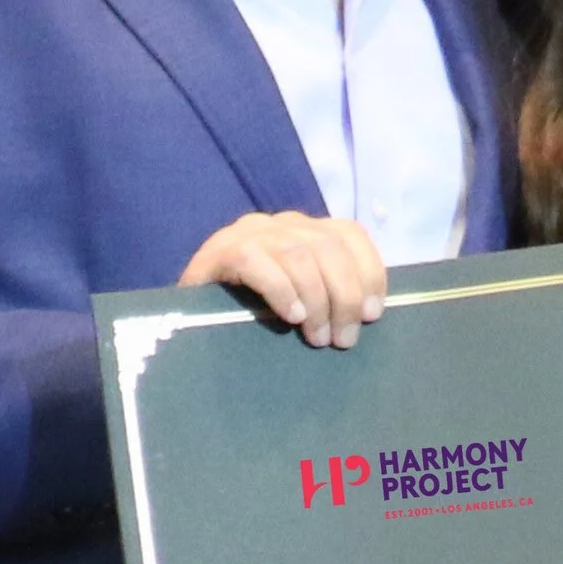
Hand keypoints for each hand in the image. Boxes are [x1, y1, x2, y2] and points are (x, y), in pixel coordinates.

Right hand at [181, 209, 388, 345]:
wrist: (188, 316)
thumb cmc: (252, 313)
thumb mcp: (300, 299)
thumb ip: (328, 293)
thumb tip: (368, 314)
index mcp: (305, 230)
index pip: (348, 233)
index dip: (368, 270)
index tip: (374, 312)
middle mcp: (281, 224)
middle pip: (328, 247)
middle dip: (344, 296)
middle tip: (344, 339)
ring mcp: (250, 233)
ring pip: (298, 254)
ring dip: (317, 300)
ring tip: (318, 337)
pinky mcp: (221, 250)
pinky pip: (256, 261)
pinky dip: (280, 289)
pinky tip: (291, 316)